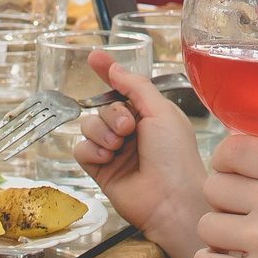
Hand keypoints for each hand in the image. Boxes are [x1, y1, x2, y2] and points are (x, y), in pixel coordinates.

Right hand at [74, 50, 208, 257]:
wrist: (171, 200)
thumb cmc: (176, 158)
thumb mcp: (161, 112)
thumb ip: (136, 87)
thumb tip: (116, 68)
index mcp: (149, 115)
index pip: (122, 88)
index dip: (108, 72)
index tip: (94, 57)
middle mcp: (130, 132)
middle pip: (102, 107)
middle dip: (112, 114)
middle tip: (128, 128)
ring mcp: (114, 151)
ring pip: (88, 126)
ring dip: (102, 132)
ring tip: (118, 146)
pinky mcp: (100, 170)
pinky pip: (81, 149)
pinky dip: (92, 150)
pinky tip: (107, 158)